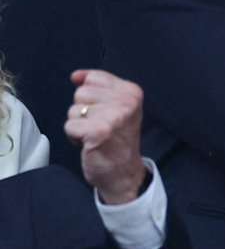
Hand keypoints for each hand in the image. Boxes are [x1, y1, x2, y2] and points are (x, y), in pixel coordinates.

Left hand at [64, 69, 146, 204]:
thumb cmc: (117, 140)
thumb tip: (76, 76)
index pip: (94, 78)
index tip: (103, 111)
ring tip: (95, 135)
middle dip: (83, 111)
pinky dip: (74, 137)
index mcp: (132, 91)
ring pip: (73, 110)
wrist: (124, 172)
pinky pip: (69, 125)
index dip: (90, 97)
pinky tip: (89, 143)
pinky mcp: (98, 131)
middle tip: (100, 125)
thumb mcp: (118, 107)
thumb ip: (99, 87)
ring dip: (79, 125)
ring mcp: (114, 116)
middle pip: (81, 93)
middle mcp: (126, 101)